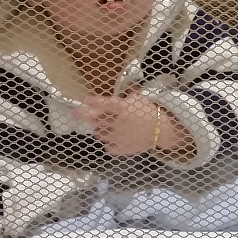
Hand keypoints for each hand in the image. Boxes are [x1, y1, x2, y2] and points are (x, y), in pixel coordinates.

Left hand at [72, 92, 191, 155]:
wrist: (162, 130)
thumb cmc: (150, 112)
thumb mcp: (139, 99)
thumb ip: (127, 95)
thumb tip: (122, 89)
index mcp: (124, 109)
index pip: (105, 104)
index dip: (94, 102)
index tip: (84, 100)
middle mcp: (119, 123)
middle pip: (97, 119)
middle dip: (84, 115)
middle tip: (75, 112)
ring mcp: (119, 138)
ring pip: (100, 133)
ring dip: (97, 129)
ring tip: (100, 126)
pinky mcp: (122, 149)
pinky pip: (108, 147)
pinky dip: (108, 143)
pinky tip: (111, 139)